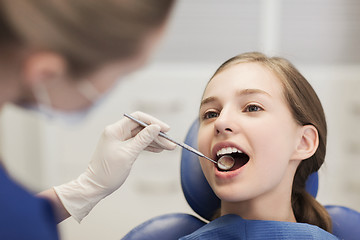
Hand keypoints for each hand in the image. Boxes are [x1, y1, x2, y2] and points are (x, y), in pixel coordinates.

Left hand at [53, 111, 175, 221]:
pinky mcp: (122, 148)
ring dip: (155, 141)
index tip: (166, 129)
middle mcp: (117, 132)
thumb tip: (156, 127)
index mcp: (115, 130)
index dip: (153, 122)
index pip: (138, 118)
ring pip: (141, 136)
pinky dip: (148, 146)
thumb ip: (143, 139)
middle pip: (141, 128)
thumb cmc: (108, 172)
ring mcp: (119, 140)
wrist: (95, 187)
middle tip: (171, 143)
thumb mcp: (128, 154)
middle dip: (157, 135)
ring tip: (169, 147)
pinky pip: (138, 143)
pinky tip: (159, 149)